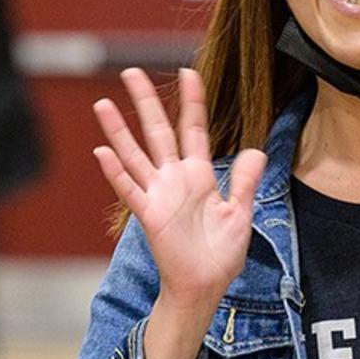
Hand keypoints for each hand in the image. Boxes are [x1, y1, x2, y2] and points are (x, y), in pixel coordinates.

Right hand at [92, 67, 265, 311]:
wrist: (204, 286)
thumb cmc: (220, 254)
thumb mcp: (241, 213)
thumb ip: (245, 181)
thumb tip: (257, 150)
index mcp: (199, 175)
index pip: (193, 129)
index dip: (191, 101)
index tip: (187, 72)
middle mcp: (174, 179)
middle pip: (157, 131)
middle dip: (145, 101)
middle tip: (131, 72)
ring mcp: (158, 195)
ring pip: (135, 155)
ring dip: (119, 130)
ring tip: (104, 104)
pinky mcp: (149, 216)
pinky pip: (130, 190)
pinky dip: (116, 172)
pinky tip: (102, 152)